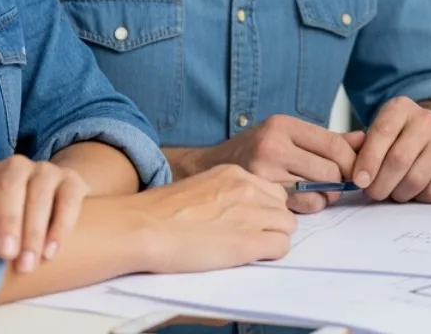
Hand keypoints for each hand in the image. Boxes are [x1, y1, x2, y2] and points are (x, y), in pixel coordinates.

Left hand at [0, 155, 88, 272]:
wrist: (50, 197)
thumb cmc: (5, 217)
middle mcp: (15, 167)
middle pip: (10, 185)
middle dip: (8, 220)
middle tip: (4, 254)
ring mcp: (45, 171)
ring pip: (40, 193)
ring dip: (33, 231)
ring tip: (26, 264)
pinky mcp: (71, 181)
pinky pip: (68, 201)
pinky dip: (60, 227)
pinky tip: (50, 251)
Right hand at [135, 164, 296, 271]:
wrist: (142, 227)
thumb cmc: (159, 213)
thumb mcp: (199, 187)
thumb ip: (223, 192)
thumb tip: (235, 209)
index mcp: (233, 173)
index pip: (270, 189)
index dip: (264, 208)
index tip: (251, 220)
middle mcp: (246, 188)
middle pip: (283, 206)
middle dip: (272, 222)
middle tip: (250, 236)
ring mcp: (250, 214)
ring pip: (287, 225)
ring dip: (272, 237)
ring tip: (246, 248)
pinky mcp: (248, 242)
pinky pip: (280, 247)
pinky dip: (269, 254)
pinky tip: (246, 257)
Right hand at [187, 114, 358, 213]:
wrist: (209, 168)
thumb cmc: (254, 150)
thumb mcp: (287, 134)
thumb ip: (328, 138)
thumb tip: (365, 139)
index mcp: (282, 125)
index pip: (334, 144)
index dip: (351, 160)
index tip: (354, 168)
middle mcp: (273, 146)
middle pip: (330, 169)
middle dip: (339, 180)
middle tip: (335, 182)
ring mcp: (265, 173)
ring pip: (320, 190)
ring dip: (327, 195)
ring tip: (319, 190)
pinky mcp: (261, 196)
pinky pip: (303, 207)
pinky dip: (311, 206)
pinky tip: (303, 200)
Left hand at [352, 97, 430, 203]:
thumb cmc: (400, 139)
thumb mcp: (378, 133)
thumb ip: (360, 149)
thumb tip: (355, 175)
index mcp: (402, 107)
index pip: (383, 132)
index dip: (368, 161)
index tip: (359, 181)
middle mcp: (427, 120)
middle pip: (398, 160)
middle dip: (380, 184)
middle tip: (373, 193)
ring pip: (415, 180)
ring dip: (398, 194)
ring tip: (394, 190)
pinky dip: (418, 198)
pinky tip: (414, 189)